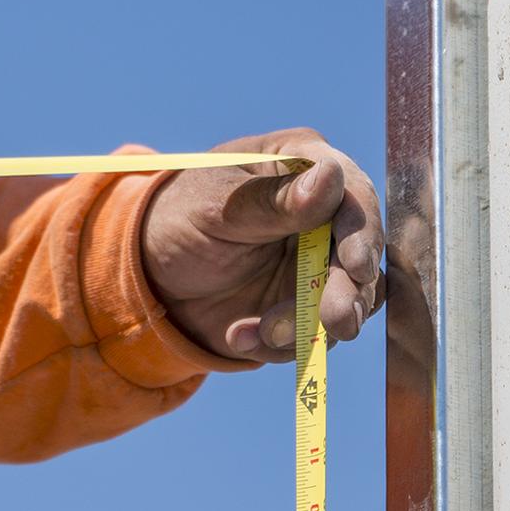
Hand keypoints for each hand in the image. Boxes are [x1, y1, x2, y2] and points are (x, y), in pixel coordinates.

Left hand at [141, 127, 383, 363]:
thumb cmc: (177, 218)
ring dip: (310, 325)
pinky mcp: (305, 307)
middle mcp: (322, 216)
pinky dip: (282, 344)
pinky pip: (312, 335)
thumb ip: (272, 201)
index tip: (356, 266)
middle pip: (359, 255)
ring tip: (264, 333)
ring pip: (347, 301)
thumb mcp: (215, 207)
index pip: (352, 194)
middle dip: (348, 292)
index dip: (361, 232)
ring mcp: (317, 264)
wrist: (148, 274)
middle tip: (337, 321)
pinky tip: (239, 336)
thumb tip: (332, 177)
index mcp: (302, 166)